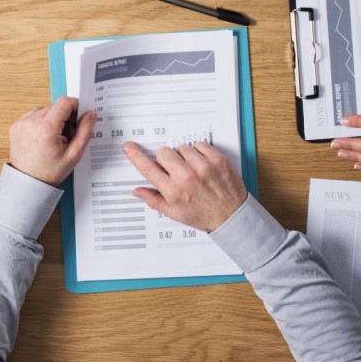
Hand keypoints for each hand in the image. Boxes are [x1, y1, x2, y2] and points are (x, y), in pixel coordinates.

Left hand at [8, 97, 95, 185]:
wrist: (28, 182)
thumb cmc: (50, 171)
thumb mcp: (74, 154)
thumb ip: (85, 131)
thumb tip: (91, 113)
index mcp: (46, 129)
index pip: (65, 102)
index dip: (76, 106)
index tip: (79, 116)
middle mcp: (31, 122)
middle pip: (55, 106)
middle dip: (65, 115)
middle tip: (68, 133)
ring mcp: (21, 123)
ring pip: (44, 109)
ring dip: (52, 118)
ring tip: (55, 137)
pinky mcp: (15, 125)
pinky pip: (33, 115)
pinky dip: (41, 122)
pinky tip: (43, 137)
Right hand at [123, 141, 247, 232]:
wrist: (232, 217)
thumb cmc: (203, 215)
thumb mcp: (174, 213)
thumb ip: (153, 200)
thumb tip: (137, 191)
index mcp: (173, 191)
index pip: (148, 169)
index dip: (135, 156)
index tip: (128, 147)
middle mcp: (186, 177)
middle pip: (164, 152)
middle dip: (166, 159)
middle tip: (174, 170)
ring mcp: (203, 167)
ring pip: (182, 147)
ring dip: (183, 156)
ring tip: (192, 169)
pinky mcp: (217, 160)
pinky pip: (199, 145)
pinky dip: (199, 152)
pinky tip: (202, 165)